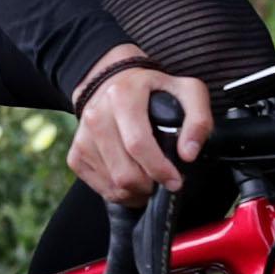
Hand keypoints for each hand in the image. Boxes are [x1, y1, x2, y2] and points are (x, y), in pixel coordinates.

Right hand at [67, 58, 217, 211]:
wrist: (111, 82)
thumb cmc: (152, 89)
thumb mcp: (186, 91)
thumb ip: (198, 119)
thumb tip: (188, 154)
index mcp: (122, 96)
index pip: (138, 144)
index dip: (159, 169)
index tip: (175, 181)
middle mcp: (96, 116)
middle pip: (124, 172)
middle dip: (150, 186)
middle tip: (163, 181)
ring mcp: (83, 137)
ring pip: (113, 185)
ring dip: (136, 191)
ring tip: (149, 180)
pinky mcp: (76, 154)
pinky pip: (100, 188)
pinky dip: (120, 191)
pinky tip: (132, 178)